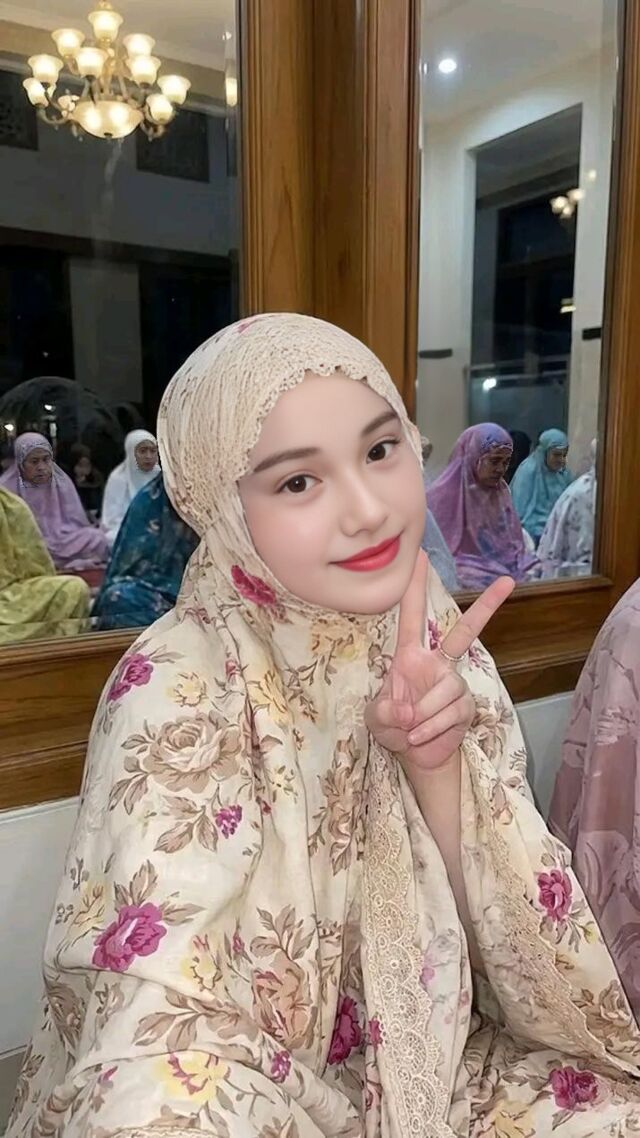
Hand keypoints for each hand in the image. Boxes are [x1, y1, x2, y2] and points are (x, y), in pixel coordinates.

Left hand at [365, 550, 513, 772]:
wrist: (415, 755)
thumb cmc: (392, 726)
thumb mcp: (375, 717)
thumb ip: (384, 710)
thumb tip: (407, 708)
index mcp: (411, 655)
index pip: (412, 616)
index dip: (415, 587)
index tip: (421, 556)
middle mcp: (437, 663)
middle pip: (465, 631)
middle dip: (486, 607)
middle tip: (507, 582)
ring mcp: (454, 683)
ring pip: (447, 688)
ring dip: (424, 712)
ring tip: (409, 728)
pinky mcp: (465, 706)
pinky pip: (451, 712)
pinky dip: (431, 728)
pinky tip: (418, 737)